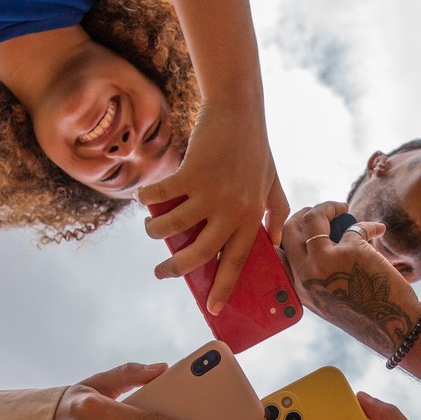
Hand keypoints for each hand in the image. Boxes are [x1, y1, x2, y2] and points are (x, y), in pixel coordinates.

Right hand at [138, 98, 288, 312]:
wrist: (238, 109)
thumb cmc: (255, 147)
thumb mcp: (273, 181)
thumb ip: (276, 212)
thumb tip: (273, 242)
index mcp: (251, 217)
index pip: (237, 262)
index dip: (224, 288)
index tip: (214, 309)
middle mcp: (232, 210)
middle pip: (199, 254)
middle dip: (176, 269)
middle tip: (161, 273)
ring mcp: (211, 193)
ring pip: (173, 228)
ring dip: (155, 232)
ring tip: (150, 229)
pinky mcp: (190, 174)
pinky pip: (161, 197)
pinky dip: (148, 200)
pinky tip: (144, 199)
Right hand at [281, 204, 420, 354]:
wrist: (392, 327)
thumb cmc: (365, 314)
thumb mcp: (330, 297)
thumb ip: (318, 273)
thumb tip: (323, 238)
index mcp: (298, 288)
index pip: (278, 251)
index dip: (289, 232)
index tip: (303, 225)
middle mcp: (305, 275)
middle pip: (289, 229)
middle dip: (304, 213)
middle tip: (322, 210)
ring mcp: (325, 261)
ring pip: (312, 218)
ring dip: (328, 207)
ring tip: (343, 209)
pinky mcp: (350, 251)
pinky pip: (354, 226)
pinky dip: (368, 225)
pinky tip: (378, 230)